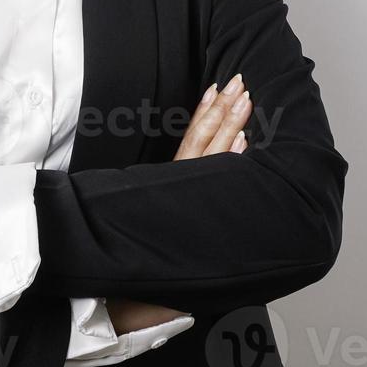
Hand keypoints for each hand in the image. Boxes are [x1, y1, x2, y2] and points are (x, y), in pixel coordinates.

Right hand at [101, 76, 253, 331]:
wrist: (120, 285)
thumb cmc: (144, 253)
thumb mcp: (157, 210)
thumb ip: (172, 191)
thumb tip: (192, 171)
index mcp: (171, 179)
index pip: (192, 137)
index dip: (206, 112)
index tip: (218, 87)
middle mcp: (177, 183)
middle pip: (204, 137)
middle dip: (223, 108)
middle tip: (241, 80)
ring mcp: (184, 195)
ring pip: (211, 152)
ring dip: (230, 123)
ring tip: (245, 99)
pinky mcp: (189, 210)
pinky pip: (212, 180)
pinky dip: (228, 159)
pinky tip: (243, 143)